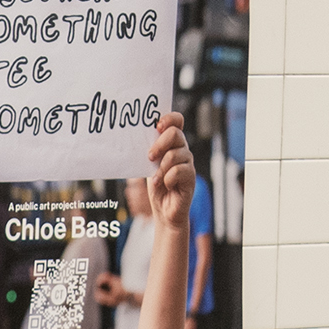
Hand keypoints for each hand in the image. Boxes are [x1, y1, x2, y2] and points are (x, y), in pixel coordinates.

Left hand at [132, 115, 193, 233]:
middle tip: (150, 157)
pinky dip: (167, 179)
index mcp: (172, 142)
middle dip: (160, 144)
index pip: (177, 120)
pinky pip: (179, 171)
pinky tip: (164, 185)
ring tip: (155, 179)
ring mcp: (188, 163)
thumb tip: (137, 136)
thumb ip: (150, 149)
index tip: (157, 126)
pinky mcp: (191, 177)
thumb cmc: (156, 184)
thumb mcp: (150, 164)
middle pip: (176, 134)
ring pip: (176, 154)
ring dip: (161, 168)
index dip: (169, 118)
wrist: (164, 210)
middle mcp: (182, 149)